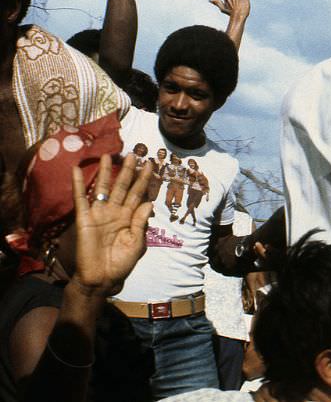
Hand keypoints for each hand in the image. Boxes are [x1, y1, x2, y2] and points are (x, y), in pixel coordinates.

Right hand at [71, 154, 152, 296]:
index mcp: (130, 218)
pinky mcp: (84, 218)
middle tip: (134, 153)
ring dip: (106, 172)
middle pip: (123, 186)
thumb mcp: (137, 243)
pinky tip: (76, 170)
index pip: (139, 194)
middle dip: (128, 171)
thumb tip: (150, 203)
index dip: (144, 180)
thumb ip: (141, 223)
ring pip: (104, 188)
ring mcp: (100, 214)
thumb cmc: (121, 263)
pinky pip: (81, 198)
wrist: (102, 278)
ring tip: (108, 155)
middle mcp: (116, 212)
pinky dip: (78, 184)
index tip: (151, 165)